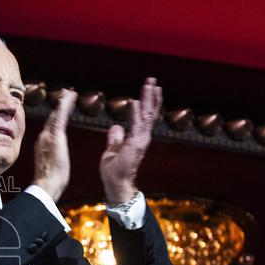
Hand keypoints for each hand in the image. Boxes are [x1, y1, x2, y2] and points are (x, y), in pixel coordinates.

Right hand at [32, 89, 75, 202]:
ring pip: (56, 115)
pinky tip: (69, 97)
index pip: (50, 126)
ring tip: (70, 92)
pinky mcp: (55, 137)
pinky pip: (60, 117)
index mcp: (43, 145)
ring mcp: (48, 136)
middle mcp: (43, 138)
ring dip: (63, 102)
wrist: (45, 185)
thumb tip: (53, 162)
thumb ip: (52, 160)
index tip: (61, 108)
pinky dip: (64, 106)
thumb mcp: (50, 168)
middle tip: (66, 94)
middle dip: (59, 106)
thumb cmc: (49, 182)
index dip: (56, 116)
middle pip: (52, 118)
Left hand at [100, 77, 160, 203]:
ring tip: (149, 84)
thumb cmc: (114, 171)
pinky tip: (135, 101)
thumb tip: (115, 126)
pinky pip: (135, 126)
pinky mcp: (134, 146)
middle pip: (149, 112)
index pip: (144, 116)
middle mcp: (142, 137)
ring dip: (148, 99)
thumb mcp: (112, 151)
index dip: (147, 101)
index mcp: (137, 137)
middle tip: (152, 79)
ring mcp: (140, 141)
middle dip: (151, 95)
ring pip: (147, 116)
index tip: (149, 88)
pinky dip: (135, 113)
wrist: (116, 185)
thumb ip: (115, 138)